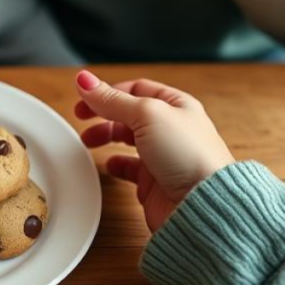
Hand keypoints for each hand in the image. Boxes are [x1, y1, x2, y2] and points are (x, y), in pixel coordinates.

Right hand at [73, 70, 233, 231]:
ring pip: (127, 140)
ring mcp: (163, 155)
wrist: (202, 205)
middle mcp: (171, 129)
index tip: (84, 98)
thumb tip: (84, 79)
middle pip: (128, 114)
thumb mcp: (146, 115)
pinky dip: (116, 165)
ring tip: (89, 141)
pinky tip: (109, 166)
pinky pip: (130, 168)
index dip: (108, 91)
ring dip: (106, 137)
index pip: (136, 89)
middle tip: (81, 118)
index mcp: (176, 105)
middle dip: (103, 114)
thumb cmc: (188, 155)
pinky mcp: (155, 181)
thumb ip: (112, 99)